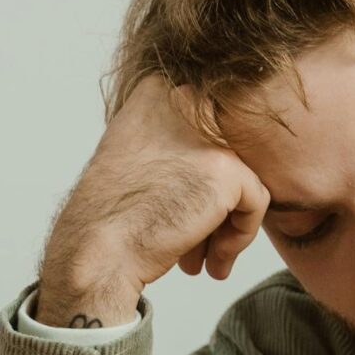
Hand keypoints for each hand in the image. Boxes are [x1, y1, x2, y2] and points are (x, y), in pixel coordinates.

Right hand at [36, 74, 271, 323]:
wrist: (98, 251)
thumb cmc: (110, 216)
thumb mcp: (131, 154)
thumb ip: (170, 138)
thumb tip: (209, 153)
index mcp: (156, 92)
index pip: (206, 129)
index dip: (196, 177)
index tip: (177, 207)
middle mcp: (182, 102)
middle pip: (225, 154)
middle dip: (213, 203)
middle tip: (195, 243)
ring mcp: (208, 135)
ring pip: (242, 179)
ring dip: (224, 224)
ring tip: (202, 259)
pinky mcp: (228, 170)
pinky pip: (256, 202)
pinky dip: (240, 236)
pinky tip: (214, 262)